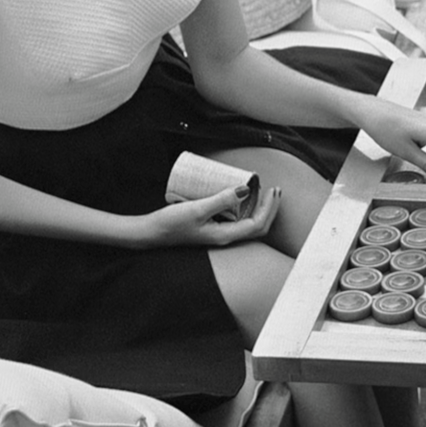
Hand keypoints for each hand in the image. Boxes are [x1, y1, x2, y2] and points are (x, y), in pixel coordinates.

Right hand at [128, 183, 276, 248]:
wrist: (151, 233)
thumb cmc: (171, 224)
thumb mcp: (197, 209)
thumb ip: (221, 199)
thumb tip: (246, 190)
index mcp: (225, 236)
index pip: (258, 224)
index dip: (269, 208)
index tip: (272, 189)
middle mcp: (225, 237)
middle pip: (257, 226)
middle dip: (270, 208)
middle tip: (275, 189)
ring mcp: (218, 233)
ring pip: (247, 223)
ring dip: (259, 207)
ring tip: (262, 190)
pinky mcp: (212, 227)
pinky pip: (236, 219)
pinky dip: (245, 207)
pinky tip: (241, 195)